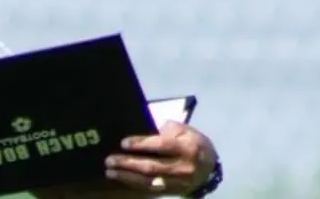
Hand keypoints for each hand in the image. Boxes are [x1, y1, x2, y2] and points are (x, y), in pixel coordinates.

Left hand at [103, 120, 217, 195]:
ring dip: (127, 177)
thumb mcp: (184, 130)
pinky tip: (122, 179)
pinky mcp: (173, 191)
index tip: (123, 143)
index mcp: (187, 147)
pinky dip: (134, 185)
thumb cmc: (192, 142)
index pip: (162, 145)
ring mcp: (178, 182)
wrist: (210, 167)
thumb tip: (142, 130)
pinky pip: (151, 189)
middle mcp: (183, 167)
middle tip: (110, 160)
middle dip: (128, 163)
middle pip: (152, 166)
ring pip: (149, 181)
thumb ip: (165, 129)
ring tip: (110, 172)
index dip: (141, 144)